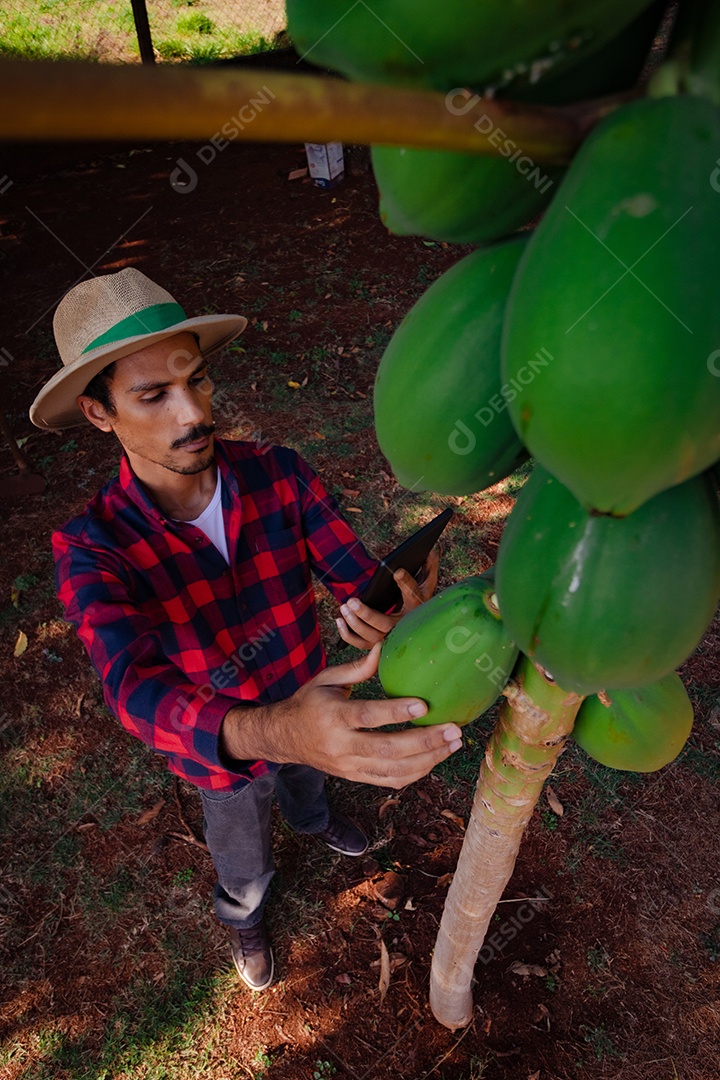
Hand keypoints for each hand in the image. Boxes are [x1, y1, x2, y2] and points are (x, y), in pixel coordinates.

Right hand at [221, 643, 461, 788]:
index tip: (424, 704)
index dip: (396, 712)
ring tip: (453, 745)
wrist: (285, 738)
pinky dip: (415, 773)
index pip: (367, 716)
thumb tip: (384, 648)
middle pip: (387, 750)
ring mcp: (349, 766)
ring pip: (393, 771)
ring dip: (428, 760)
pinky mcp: (355, 777)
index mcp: (332, 716)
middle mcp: (340, 745)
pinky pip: (389, 781)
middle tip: (454, 730)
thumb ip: (357, 668)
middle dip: (425, 741)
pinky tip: (435, 759)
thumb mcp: (326, 679)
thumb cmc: (309, 702)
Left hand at [337, 545, 439, 648]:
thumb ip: (430, 566)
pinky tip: (339, 620)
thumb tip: (432, 550)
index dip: (406, 582)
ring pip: (369, 636)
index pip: (412, 594)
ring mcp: (389, 638)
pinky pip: (359, 644)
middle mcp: (403, 627)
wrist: (416, 625)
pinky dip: (347, 634)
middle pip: (383, 624)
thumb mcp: (426, 583)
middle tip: (351, 601)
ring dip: (354, 623)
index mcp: (416, 608)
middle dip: (366, 614)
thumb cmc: (418, 598)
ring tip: (344, 606)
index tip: (396, 571)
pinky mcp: (376, 645)